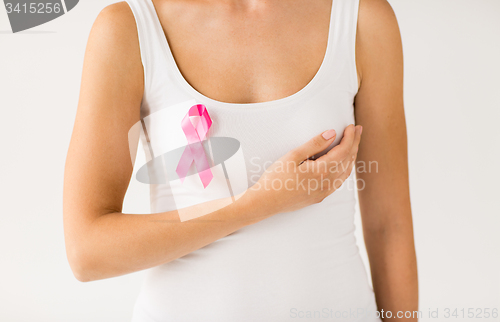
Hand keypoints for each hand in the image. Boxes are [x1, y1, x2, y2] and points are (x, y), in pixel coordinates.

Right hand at [244, 124, 361, 218]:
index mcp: (322, 170)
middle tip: (359, 130)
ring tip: (354, 144)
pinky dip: (345, 170)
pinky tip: (343, 164)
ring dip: (352, 157)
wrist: (266, 202)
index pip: (344, 150)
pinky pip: (339, 182)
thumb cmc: (276, 178)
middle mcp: (327, 183)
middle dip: (355, 144)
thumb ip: (314, 144)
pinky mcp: (320, 197)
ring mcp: (325, 192)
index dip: (350, 137)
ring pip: (346, 172)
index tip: (352, 126)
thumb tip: (332, 133)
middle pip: (348, 160)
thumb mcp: (293, 156)